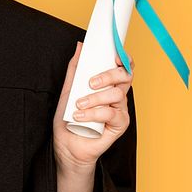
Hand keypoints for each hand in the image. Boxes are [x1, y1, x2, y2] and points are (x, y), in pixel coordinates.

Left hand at [53, 41, 133, 170]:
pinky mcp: (119, 125)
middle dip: (108, 75)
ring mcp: (120, 110)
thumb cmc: (68, 119)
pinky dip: (95, 113)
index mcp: (108, 84)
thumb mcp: (68, 90)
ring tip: (78, 105)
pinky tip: (80, 116)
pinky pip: (112, 113)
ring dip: (95, 98)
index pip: (123, 67)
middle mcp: (117, 95)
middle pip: (125, 76)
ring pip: (117, 94)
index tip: (114, 55)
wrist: (67, 145)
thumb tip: (80, 46)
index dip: (123, 58)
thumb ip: (75, 69)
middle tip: (90, 83)